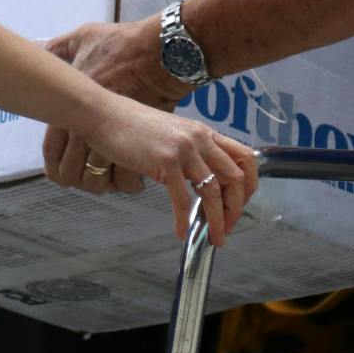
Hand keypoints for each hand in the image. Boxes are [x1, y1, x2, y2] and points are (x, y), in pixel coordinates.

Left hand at [39, 17, 186, 195]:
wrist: (162, 53)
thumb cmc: (125, 43)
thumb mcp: (86, 37)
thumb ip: (61, 46)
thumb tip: (42, 47)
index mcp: (71, 105)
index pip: (51, 149)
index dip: (53, 165)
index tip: (55, 172)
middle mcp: (87, 124)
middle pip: (72, 170)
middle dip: (78, 178)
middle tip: (86, 179)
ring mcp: (113, 138)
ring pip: (96, 180)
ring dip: (101, 185)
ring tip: (110, 181)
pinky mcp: (139, 147)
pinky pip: (124, 181)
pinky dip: (128, 184)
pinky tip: (134, 179)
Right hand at [72, 95, 259, 244]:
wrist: (104, 115)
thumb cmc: (132, 126)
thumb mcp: (172, 134)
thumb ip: (191, 152)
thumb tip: (202, 180)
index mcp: (205, 133)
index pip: (245, 158)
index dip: (249, 186)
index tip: (239, 205)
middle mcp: (200, 139)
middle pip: (236, 178)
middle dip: (236, 208)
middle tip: (228, 228)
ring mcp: (184, 149)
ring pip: (213, 192)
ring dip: (217, 220)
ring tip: (213, 238)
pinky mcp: (165, 162)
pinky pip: (182, 199)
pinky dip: (184, 220)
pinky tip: (181, 232)